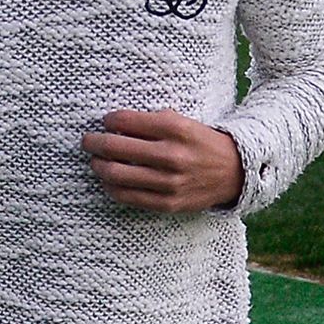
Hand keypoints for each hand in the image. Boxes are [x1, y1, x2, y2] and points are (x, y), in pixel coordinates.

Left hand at [85, 110, 242, 212]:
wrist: (235, 172)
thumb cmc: (202, 142)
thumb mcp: (183, 122)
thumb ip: (153, 120)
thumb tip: (116, 123)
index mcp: (175, 129)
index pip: (125, 121)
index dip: (109, 121)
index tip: (106, 122)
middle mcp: (171, 155)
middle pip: (115, 148)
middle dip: (94, 142)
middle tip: (88, 141)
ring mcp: (169, 182)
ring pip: (116, 174)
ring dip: (98, 166)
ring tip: (96, 161)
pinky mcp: (168, 203)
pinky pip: (128, 197)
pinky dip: (111, 187)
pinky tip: (109, 181)